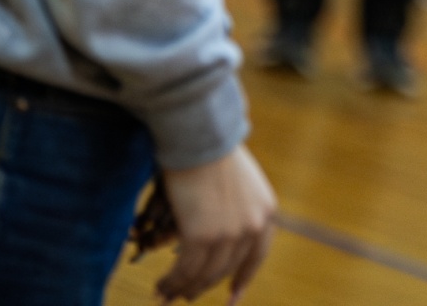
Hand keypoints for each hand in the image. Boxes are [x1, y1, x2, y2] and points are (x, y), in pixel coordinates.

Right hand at [156, 145, 276, 303]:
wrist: (199, 136)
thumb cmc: (212, 153)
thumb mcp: (239, 183)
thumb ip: (237, 209)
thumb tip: (220, 232)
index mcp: (265, 213)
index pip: (256, 257)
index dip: (242, 279)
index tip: (232, 298)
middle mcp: (252, 227)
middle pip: (224, 269)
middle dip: (202, 286)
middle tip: (184, 297)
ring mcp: (228, 234)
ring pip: (203, 274)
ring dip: (183, 288)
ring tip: (165, 295)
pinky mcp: (202, 236)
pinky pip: (185, 270)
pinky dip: (172, 282)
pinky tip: (161, 286)